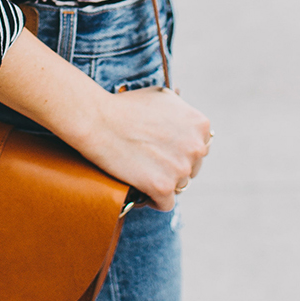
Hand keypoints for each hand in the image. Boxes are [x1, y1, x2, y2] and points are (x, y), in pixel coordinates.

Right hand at [87, 85, 210, 211]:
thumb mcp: (163, 97)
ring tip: (143, 172)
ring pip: (179, 186)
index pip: (199, 146)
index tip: (165, 149)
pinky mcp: (163, 187)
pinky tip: (142, 189)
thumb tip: (189, 126)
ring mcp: (180, 168)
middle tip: (152, 160)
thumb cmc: (126, 106)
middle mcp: (196, 147)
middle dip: (174, 166)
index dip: (181, 149)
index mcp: (199, 124)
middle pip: (192, 168)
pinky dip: (154, 200)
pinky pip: (165, 204)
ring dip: (164, 182)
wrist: (99, 120)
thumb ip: (182, 112)